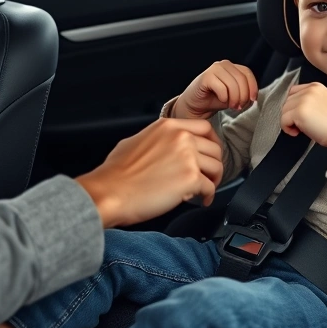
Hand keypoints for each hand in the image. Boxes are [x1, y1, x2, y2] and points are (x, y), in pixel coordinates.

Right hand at [77, 118, 223, 226]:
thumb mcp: (135, 142)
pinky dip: (208, 196)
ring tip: (203, 190)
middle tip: (208, 176)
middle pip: (215, 148)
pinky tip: (200, 200)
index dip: (211, 143)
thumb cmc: (115, 174)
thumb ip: (157, 140)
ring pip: (217, 167)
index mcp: (168, 127)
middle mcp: (181, 138)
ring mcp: (187, 157)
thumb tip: (164, 148)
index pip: (205, 128)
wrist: (109, 193)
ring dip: (213, 181)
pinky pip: (210, 187)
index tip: (210, 154)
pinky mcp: (190, 179)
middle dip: (213, 164)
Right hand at [174, 60, 258, 118]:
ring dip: (234, 98)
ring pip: (232, 84)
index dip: (252, 87)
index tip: (252, 100)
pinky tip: (220, 100)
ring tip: (231, 106)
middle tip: (239, 107)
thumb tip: (252, 97)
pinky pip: (221, 87)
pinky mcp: (206, 76)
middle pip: (241, 79)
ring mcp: (214, 69)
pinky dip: (223, 97)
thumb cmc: (215, 100)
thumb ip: (244, 92)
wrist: (196, 105)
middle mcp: (224, 64)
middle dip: (243, 96)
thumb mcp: (234, 95)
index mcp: (232, 67)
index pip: (247, 73)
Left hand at [280, 83, 326, 155]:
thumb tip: (293, 106)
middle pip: (287, 101)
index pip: (293, 91)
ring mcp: (304, 100)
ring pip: (283, 111)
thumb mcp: (324, 102)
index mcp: (316, 86)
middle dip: (291, 114)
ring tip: (301, 129)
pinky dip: (288, 129)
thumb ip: (309, 99)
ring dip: (289, 122)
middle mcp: (309, 90)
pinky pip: (283, 120)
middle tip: (302, 125)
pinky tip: (298, 132)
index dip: (293, 105)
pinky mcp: (299, 112)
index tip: (300, 116)